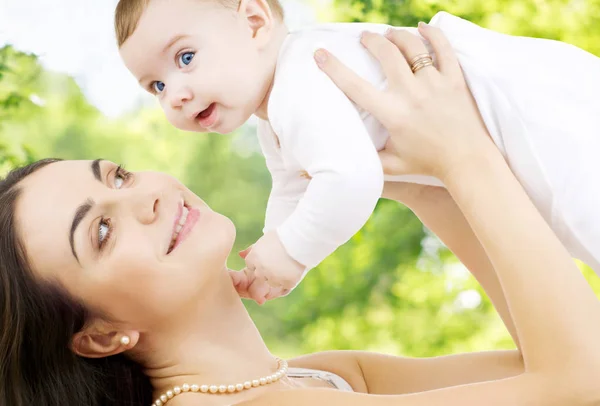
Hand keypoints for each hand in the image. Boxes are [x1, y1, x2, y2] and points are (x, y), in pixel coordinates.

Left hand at [231, 231, 303, 303]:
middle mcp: (261, 270)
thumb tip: (239, 254)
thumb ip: (251, 250)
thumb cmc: (282, 236)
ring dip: (278, 276)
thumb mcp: (264, 241)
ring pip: (272, 282)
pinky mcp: (287, 283)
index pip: (251, 266)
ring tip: (287, 264)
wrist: (300, 239)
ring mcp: (274, 278)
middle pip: (260, 276)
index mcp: (253, 258)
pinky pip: (285, 286)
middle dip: (267, 270)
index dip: (260, 261)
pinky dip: (289, 280)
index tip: (269, 255)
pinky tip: (293, 269)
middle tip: (278, 260)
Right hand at [314, 23, 495, 181]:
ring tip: (388, 34)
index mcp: (393, 114)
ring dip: (397, 35)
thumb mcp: (392, 165)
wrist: (466, 160)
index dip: (334, 68)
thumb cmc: (427, 163)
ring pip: (412, 45)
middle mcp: (412, 94)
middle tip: (364, 38)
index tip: (321, 54)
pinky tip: (422, 28)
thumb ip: (367, 159)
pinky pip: (444, 47)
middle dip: (371, 40)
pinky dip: (432, 34)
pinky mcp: (454, 79)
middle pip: (386, 53)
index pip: (355, 86)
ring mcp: (435, 83)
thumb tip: (340, 159)